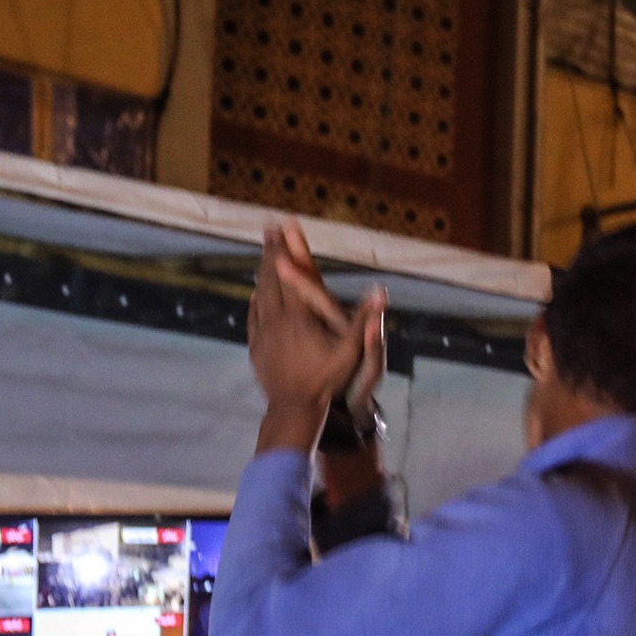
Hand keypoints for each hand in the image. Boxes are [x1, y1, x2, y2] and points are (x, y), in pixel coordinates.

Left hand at [250, 223, 387, 454]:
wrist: (294, 408)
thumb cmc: (327, 380)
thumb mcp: (352, 351)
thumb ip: (366, 319)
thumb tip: (381, 291)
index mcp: (299, 317)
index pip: (291, 274)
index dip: (287, 249)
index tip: (283, 228)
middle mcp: (277, 320)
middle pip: (271, 278)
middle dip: (270, 252)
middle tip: (268, 230)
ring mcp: (264, 333)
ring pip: (260, 294)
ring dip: (261, 272)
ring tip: (263, 255)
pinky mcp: (256, 347)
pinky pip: (254, 316)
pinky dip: (256, 299)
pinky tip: (256, 293)